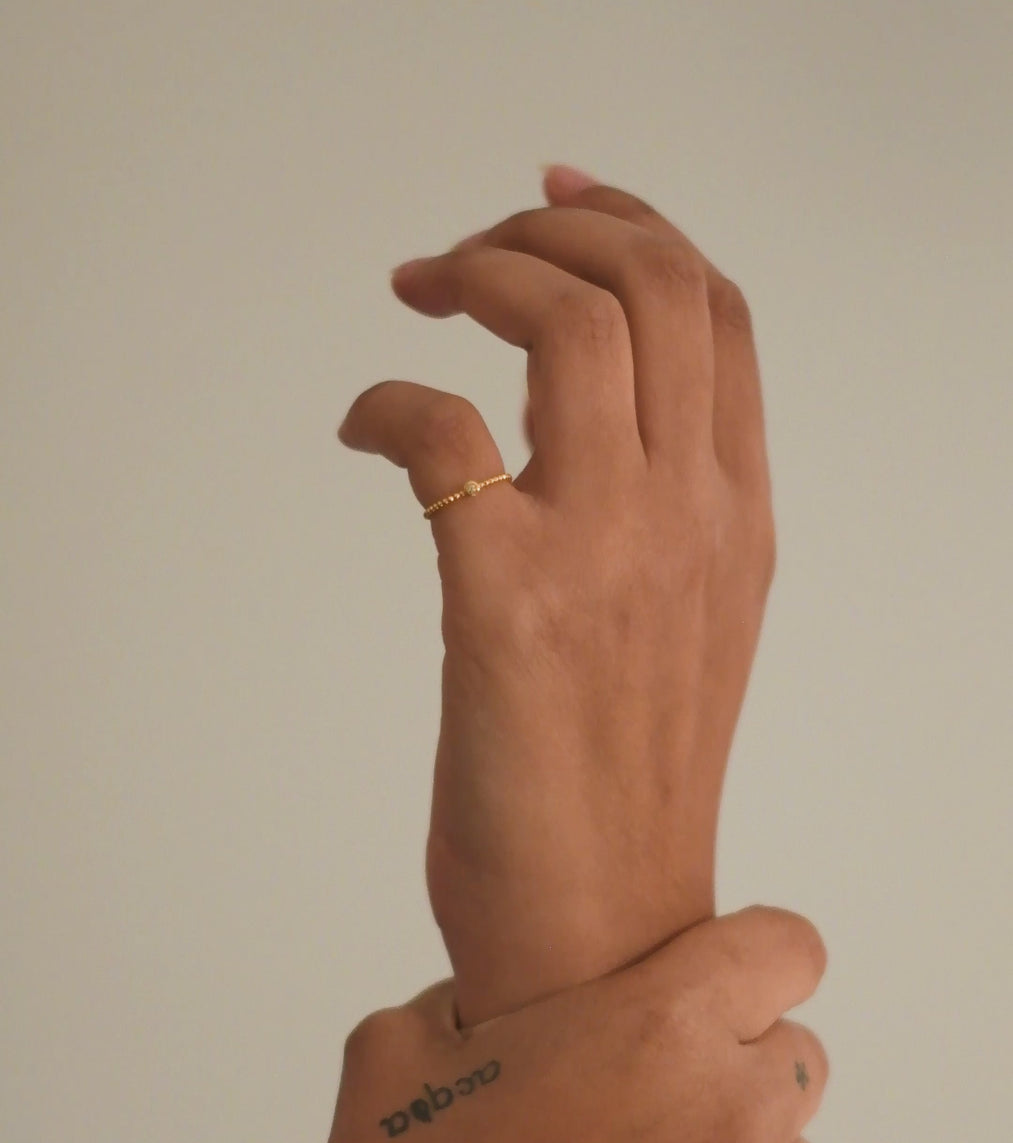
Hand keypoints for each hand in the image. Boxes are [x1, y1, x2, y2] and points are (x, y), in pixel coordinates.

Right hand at [258, 905, 827, 1142]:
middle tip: (644, 1109)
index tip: (716, 989)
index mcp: (656, 1025)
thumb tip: (500, 1002)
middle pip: (794, 1053)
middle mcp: (732, 1109)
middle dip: (732, 1066)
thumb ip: (472, 993)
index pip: (784, 949)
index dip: (752, 962)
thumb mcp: (396, 1048)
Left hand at [337, 167, 775, 1026]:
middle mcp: (694, 525)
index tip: (552, 205)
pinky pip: (440, 433)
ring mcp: (613, 560)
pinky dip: (384, 400)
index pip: (722, 315)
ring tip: (419, 300)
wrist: (604, 937)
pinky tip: (358, 428)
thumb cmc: (623, 796)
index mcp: (741, 527)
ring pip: (572, 326)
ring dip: (481, 275)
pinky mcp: (510, 608)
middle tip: (462, 261)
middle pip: (655, 287)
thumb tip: (561, 419)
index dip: (637, 228)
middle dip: (546, 231)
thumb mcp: (685, 636)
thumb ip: (659, 522)